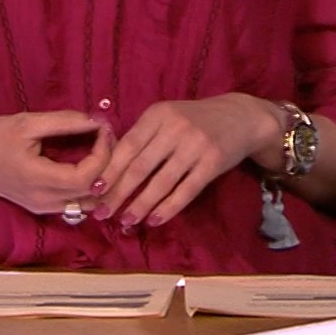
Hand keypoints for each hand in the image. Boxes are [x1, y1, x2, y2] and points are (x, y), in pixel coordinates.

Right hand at [0, 111, 111, 216]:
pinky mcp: (41, 208)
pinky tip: (88, 164)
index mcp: (39, 180)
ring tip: (100, 149)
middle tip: (106, 136)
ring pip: (87, 203)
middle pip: (92, 193)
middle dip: (107, 163)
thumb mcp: (27, 123)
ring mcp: (42, 208)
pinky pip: (75, 203)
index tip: (102, 128)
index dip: (103, 153)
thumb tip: (97, 120)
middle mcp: (44, 201)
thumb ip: (64, 122)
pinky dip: (88, 186)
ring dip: (100, 178)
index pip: (88, 177)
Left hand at [93, 94, 283, 228]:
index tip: (94, 191)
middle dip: (118, 193)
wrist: (241, 117)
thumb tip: (111, 170)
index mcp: (158, 114)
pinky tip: (154, 220)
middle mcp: (175, 127)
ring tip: (126, 220)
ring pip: (161, 182)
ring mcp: (195, 145)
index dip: (109, 171)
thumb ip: (144, 136)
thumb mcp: (168, 116)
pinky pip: (186, 191)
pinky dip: (168, 208)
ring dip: (141, 205)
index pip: (127, 146)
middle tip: (102, 213)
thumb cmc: (196, 119)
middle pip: (140, 167)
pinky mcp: (212, 163)